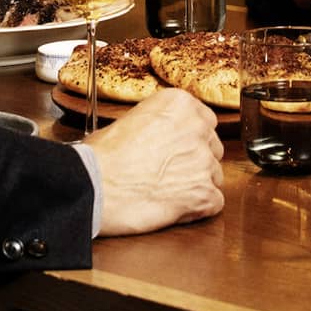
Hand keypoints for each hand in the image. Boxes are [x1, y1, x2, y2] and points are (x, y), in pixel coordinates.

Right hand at [86, 87, 224, 235]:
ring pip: (215, 174)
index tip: (178, 146)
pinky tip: (175, 206)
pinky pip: (215, 201)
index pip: (204, 119)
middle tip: (171, 170)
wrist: (95, 186)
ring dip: (197, 183)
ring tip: (168, 190)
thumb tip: (165, 135)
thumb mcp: (130, 119)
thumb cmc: (102, 156)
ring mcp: (204, 161)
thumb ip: (159, 122)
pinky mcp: (205, 194)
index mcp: (179, 103)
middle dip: (196, 159)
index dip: (190, 137)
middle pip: (212, 146)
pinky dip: (199, 207)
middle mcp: (196, 127)